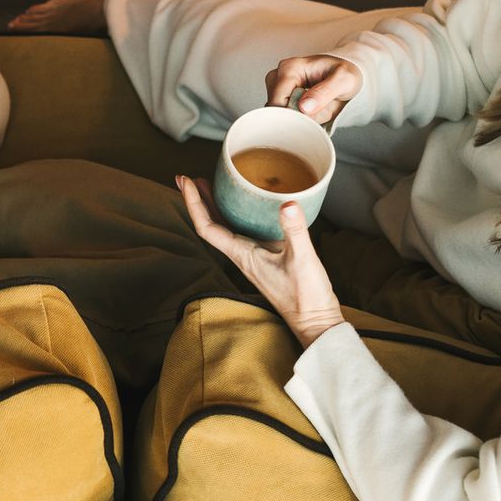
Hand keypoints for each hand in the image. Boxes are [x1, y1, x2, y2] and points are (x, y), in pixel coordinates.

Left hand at [175, 175, 345, 347]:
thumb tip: (288, 203)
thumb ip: (295, 231)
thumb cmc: (307, 297)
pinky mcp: (266, 257)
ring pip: (225, 228)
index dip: (193, 203)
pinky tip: (243, 204)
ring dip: (213, 206)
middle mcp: (242, 255)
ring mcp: (253, 257)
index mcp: (242, 255)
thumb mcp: (303, 260)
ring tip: (205, 184)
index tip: (185, 181)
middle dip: (197, 201)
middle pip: (210, 225)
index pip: (206, 227)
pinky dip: (236, 214)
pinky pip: (243, 231)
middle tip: (184, 177)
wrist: (315, 322)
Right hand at [266, 54, 361, 126]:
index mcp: (290, 68)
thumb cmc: (344, 74)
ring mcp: (278, 88)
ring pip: (277, 115)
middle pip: (274, 108)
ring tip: (315, 111)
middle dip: (293, 118)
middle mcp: (279, 77)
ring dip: (295, 119)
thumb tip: (304, 107)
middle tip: (316, 114)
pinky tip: (310, 114)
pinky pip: (282, 116)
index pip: (277, 100)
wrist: (346, 77)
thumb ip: (324, 93)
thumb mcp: (343, 80)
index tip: (309, 119)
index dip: (292, 114)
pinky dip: (296, 120)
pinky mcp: (281, 98)